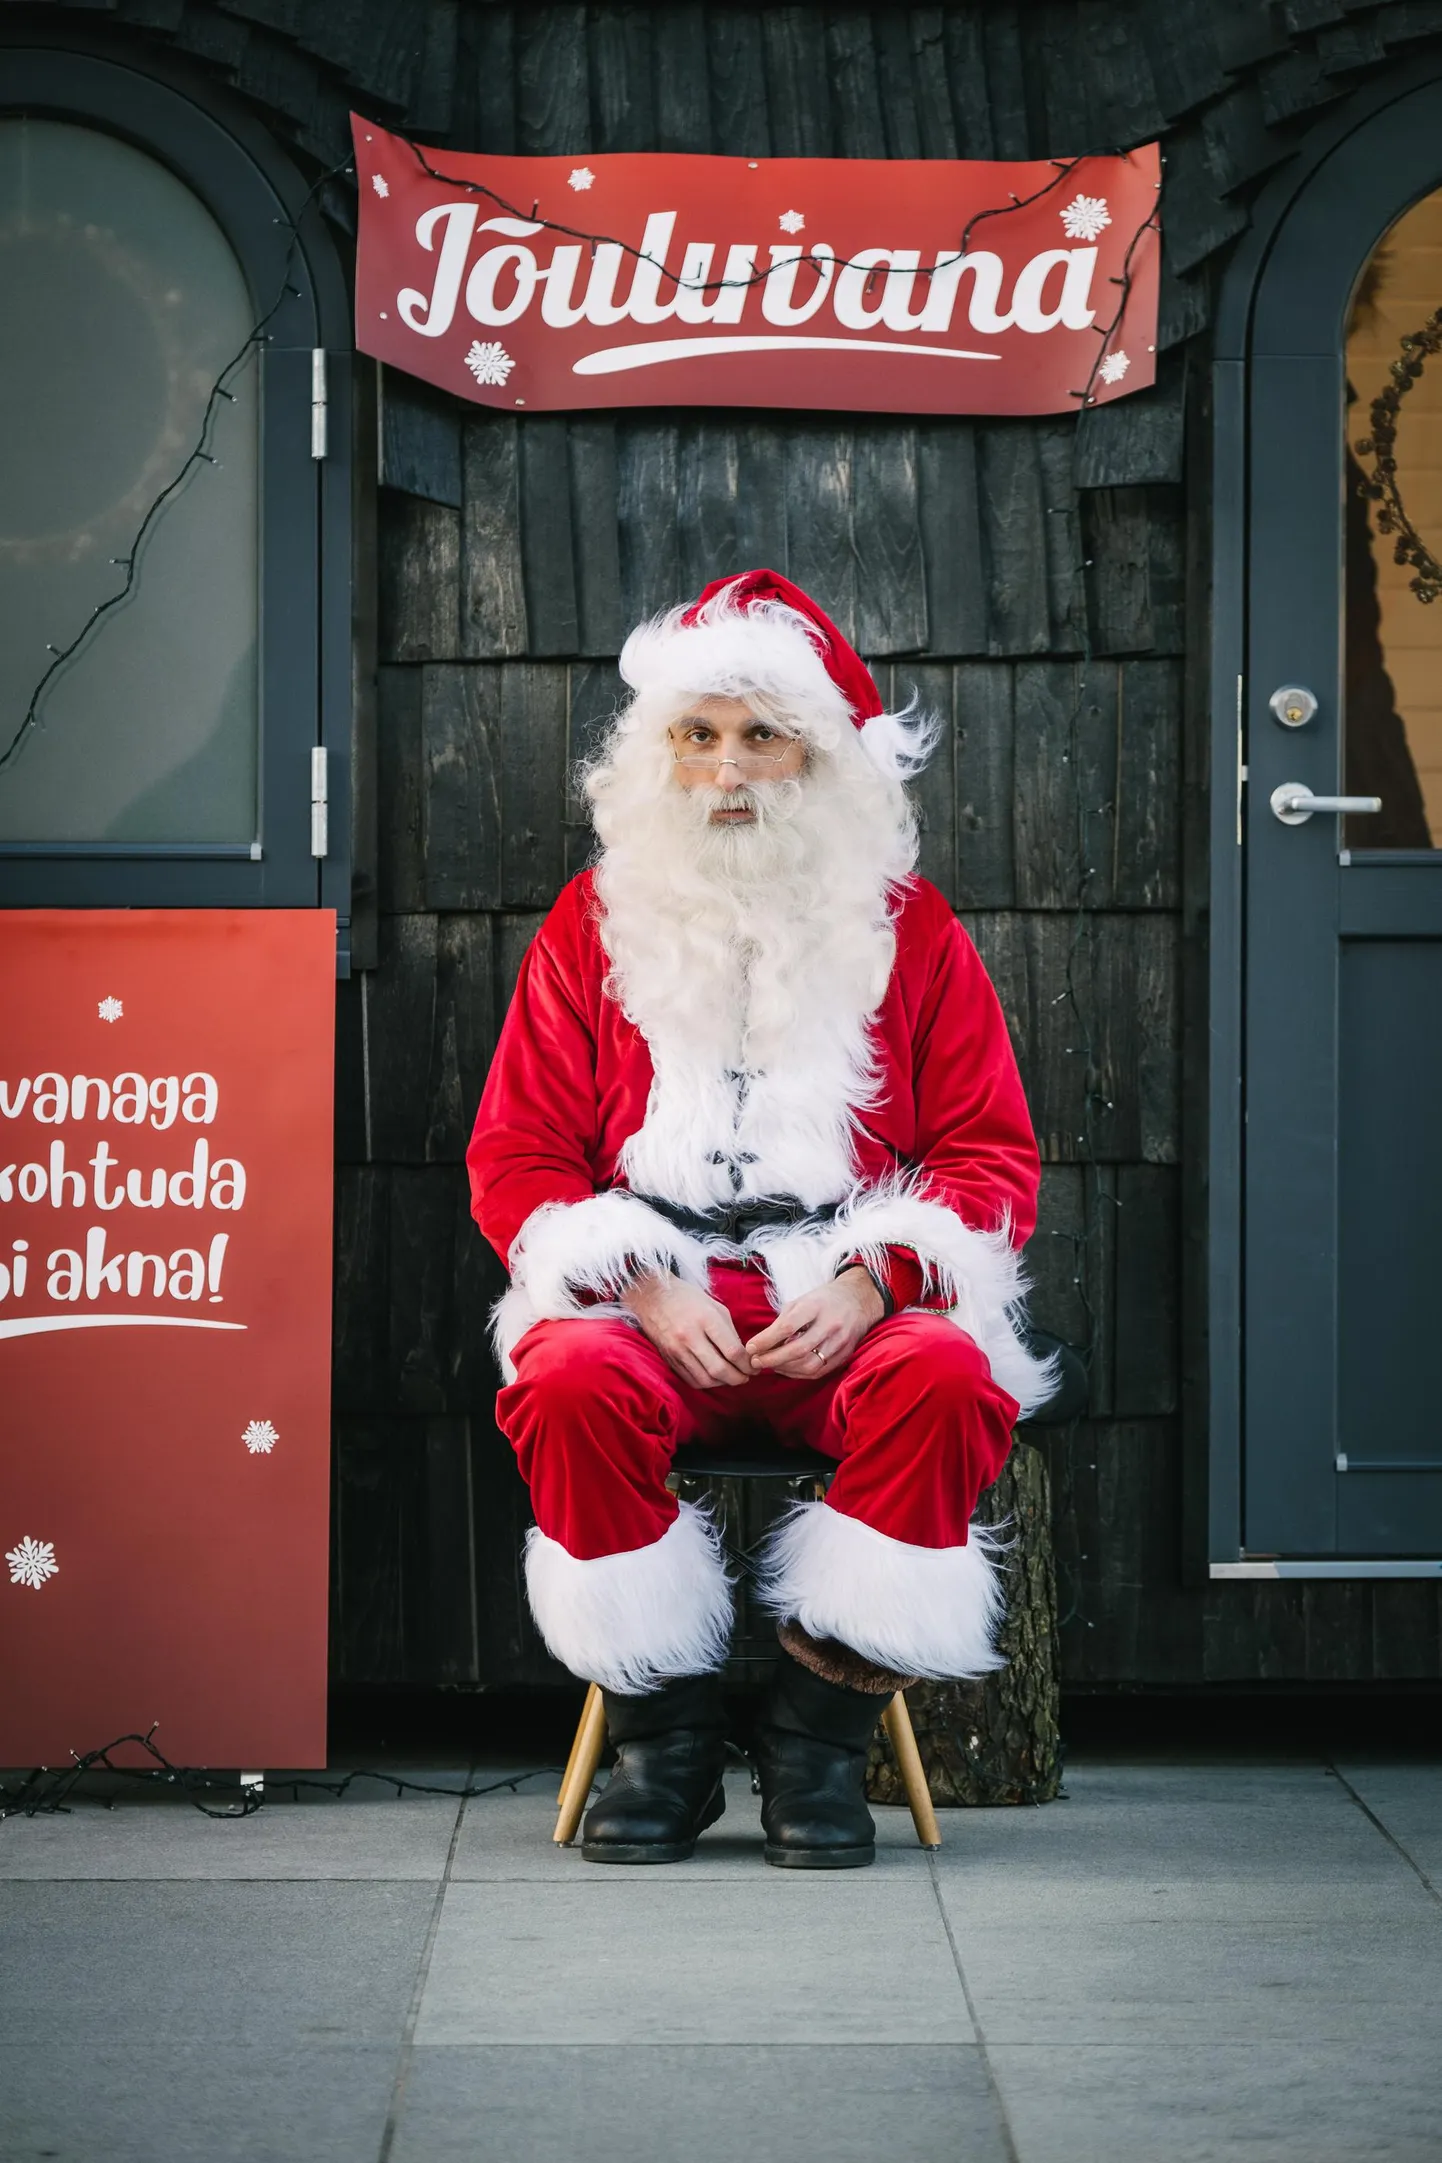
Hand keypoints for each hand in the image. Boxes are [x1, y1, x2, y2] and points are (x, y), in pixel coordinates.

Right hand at [620, 1271, 753, 1387]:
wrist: (652, 1296)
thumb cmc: (687, 1298)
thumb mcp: (715, 1307)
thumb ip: (730, 1332)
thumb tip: (742, 1356)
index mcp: (705, 1319)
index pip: (732, 1351)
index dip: (747, 1363)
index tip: (754, 1365)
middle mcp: (689, 1337)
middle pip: (720, 1370)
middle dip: (739, 1378)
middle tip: (747, 1376)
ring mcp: (677, 1350)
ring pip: (706, 1379)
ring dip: (723, 1383)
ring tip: (732, 1377)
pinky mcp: (669, 1359)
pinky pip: (691, 1379)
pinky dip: (706, 1382)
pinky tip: (714, 1377)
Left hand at [744, 1267, 884, 1378]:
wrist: (858, 1301)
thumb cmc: (822, 1300)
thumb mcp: (800, 1301)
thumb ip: (782, 1322)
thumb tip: (760, 1345)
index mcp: (816, 1306)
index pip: (787, 1327)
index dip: (766, 1340)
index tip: (750, 1348)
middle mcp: (830, 1324)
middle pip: (798, 1349)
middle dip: (772, 1359)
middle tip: (755, 1362)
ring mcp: (840, 1342)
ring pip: (809, 1364)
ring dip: (784, 1369)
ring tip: (770, 1365)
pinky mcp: (844, 1355)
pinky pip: (818, 1371)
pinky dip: (798, 1373)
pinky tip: (786, 1368)